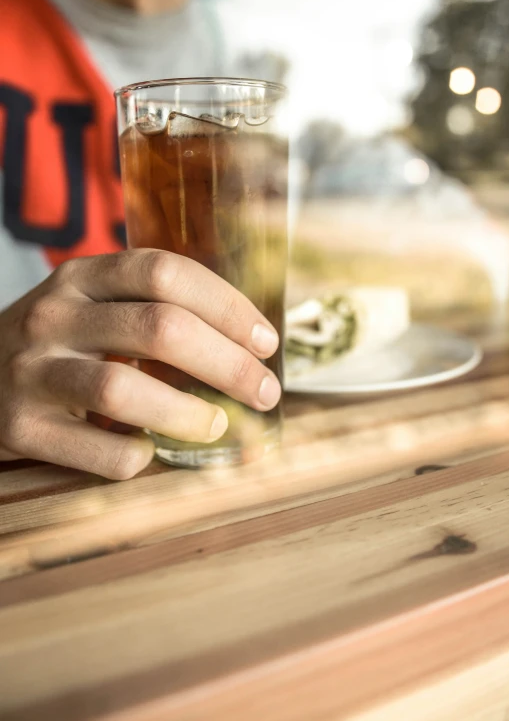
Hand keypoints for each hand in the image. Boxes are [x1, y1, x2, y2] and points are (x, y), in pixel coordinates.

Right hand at [0, 250, 280, 478]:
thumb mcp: (90, 307)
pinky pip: (99, 450)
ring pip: (124, 390)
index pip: (164, 272)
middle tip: (265, 391)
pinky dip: (138, 455)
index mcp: (81, 277)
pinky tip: (148, 450)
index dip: (226, 306)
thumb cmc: (55, 345)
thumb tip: (246, 344)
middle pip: (159, 328)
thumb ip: (149, 309)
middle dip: (228, 363)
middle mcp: (54, 316)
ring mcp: (32, 372)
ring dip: (188, 413)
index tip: (265, 340)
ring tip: (219, 424)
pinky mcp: (21, 429)